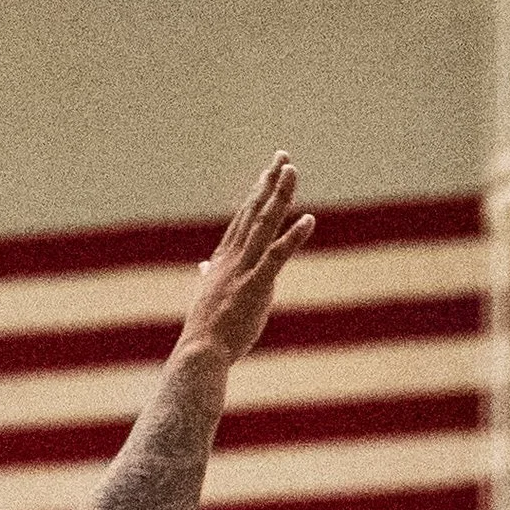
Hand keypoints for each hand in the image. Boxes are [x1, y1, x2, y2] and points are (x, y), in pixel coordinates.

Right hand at [179, 156, 316, 369]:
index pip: (244, 219)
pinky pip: (277, 257)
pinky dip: (293, 238)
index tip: (268, 173)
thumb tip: (204, 268)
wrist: (200, 353)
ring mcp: (244, 270)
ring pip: (264, 225)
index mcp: (224, 259)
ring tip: (292, 170)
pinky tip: (309, 220)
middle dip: (269, 182)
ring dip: (279, 196)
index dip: (257, 194)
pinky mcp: (255, 287)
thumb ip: (210, 277)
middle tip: (283, 156)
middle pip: (254, 211)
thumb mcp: (209, 297)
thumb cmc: (207, 331)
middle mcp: (233, 258)